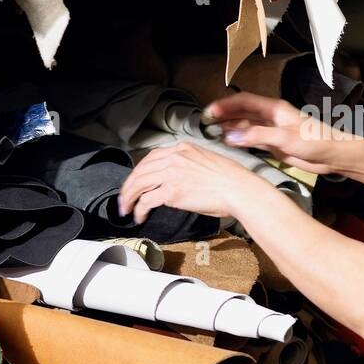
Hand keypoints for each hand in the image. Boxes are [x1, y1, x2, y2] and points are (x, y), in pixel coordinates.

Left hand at [116, 141, 262, 222]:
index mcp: (183, 148)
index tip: (136, 181)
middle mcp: (174, 157)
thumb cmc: (231, 180)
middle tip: (124, 198)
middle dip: (129, 186)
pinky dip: (139, 209)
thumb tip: (179, 179)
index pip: (152, 157)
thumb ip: (189, 165)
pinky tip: (139, 216)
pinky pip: (146, 200)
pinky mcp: (172, 192)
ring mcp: (172, 174)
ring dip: (129, 198)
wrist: (239, 189)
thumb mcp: (208, 161)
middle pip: (141, 170)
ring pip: (138, 184)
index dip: (140, 171)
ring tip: (126, 208)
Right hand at [205, 92, 351, 175]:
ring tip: (212, 131)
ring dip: (230, 126)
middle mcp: (271, 117)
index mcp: (275, 109)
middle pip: (243, 112)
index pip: (245, 101)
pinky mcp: (275, 143)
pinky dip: (240, 139)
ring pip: (246, 125)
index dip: (226, 104)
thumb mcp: (285, 138)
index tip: (210, 110)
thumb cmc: (315, 141)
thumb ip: (258, 136)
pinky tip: (230, 142)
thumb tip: (232, 135)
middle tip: (206, 120)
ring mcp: (272, 130)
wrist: (332, 156)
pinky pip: (252, 138)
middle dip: (224, 114)